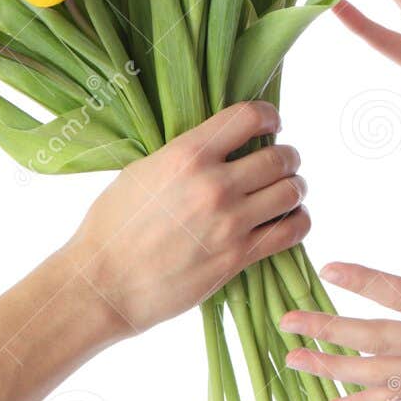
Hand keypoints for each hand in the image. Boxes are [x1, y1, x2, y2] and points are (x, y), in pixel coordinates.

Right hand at [58, 101, 310, 335]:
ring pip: (292, 191)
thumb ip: (184, 155)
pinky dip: (298, 221)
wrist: (101, 284)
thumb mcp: (142, 172)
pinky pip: (292, 231)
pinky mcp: (238, 257)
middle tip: (281, 163)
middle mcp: (214, 185)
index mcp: (187, 155)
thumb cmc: (111, 227)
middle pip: (280, 157)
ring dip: (294, 187)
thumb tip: (219, 144)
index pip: (248, 117)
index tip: (271, 123)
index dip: (268, 116)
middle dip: (287, 156)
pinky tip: (289, 220)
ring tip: (285, 191)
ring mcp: (230, 222)